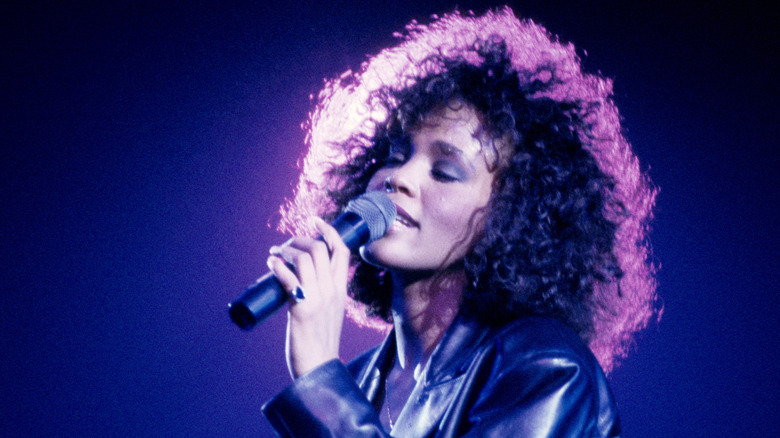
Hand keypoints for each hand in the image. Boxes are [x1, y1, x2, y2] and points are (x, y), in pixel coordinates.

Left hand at [266, 217, 350, 378]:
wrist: (318, 368)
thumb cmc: (319, 341)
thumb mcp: (330, 311)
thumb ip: (322, 293)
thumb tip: (299, 277)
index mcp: (341, 290)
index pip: (342, 251)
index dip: (329, 231)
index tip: (315, 220)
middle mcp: (332, 291)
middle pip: (320, 249)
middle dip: (299, 240)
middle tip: (284, 246)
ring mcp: (318, 299)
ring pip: (304, 258)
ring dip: (285, 250)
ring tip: (274, 255)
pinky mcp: (302, 308)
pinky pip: (289, 278)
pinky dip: (278, 266)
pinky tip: (270, 264)